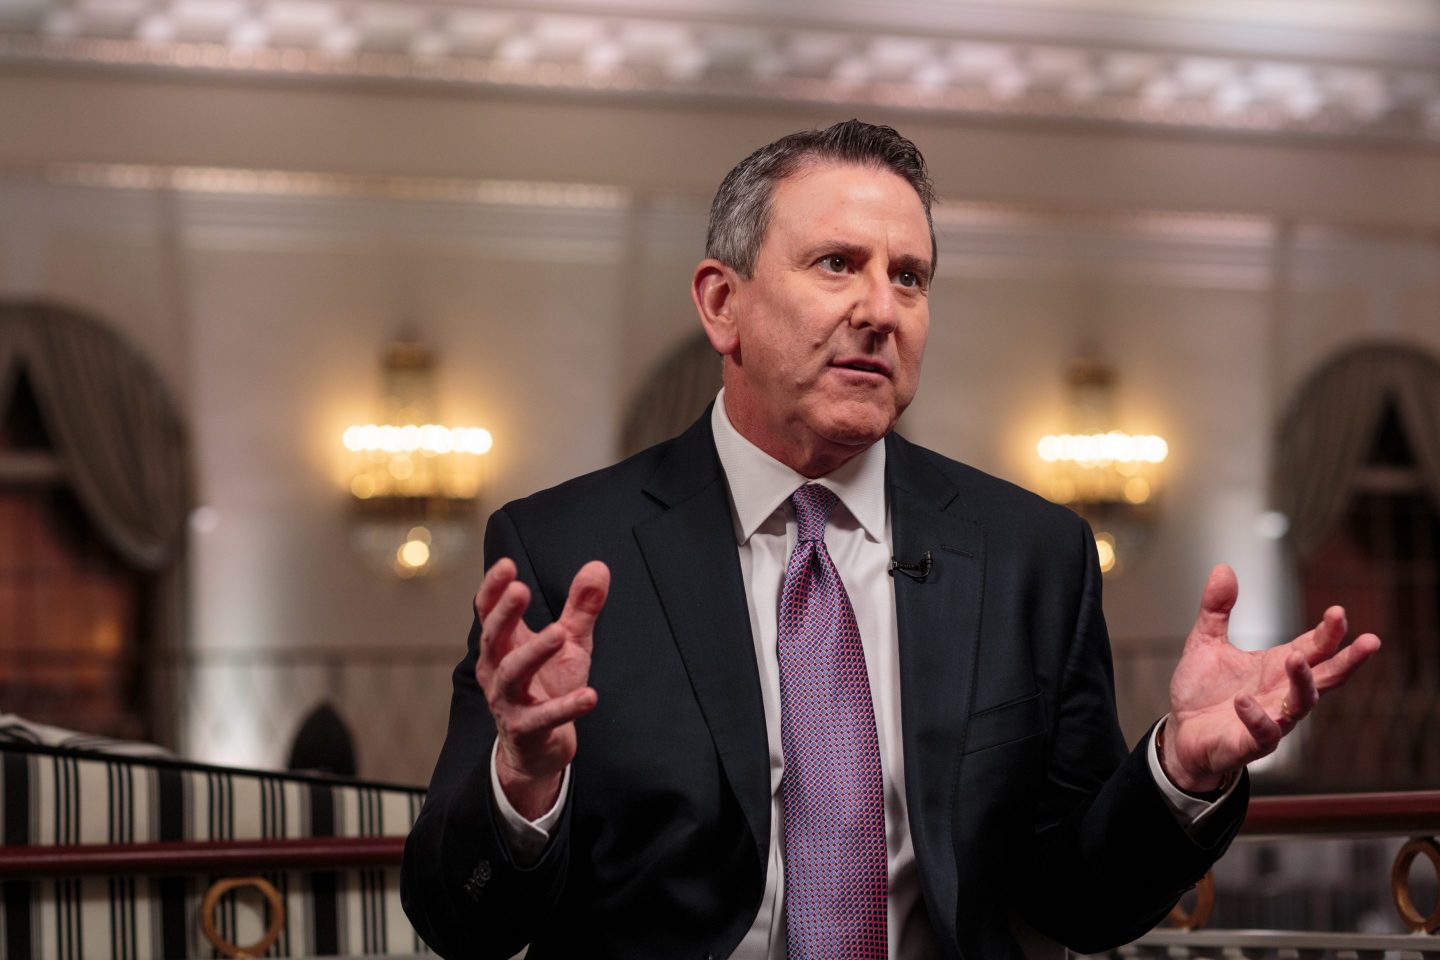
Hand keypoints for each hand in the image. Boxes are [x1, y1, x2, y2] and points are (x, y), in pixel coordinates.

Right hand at [474, 557, 608, 818]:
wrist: (540, 748)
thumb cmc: (549, 686)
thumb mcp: (570, 643)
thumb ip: (581, 607)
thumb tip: (598, 566)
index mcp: (504, 645)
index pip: (489, 612)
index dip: (494, 589)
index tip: (507, 565)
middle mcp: (497, 670)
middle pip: (493, 637)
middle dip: (505, 613)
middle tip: (521, 590)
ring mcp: (507, 701)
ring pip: (511, 673)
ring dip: (534, 652)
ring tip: (559, 634)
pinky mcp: (525, 729)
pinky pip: (542, 717)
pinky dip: (565, 707)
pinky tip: (590, 696)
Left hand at [1162, 564, 1380, 792]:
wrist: (1181, 732)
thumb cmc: (1203, 692)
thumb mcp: (1205, 642)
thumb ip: (1217, 609)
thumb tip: (1223, 568)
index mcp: (1277, 667)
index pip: (1314, 648)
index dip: (1330, 632)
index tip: (1339, 611)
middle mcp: (1282, 693)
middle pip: (1327, 677)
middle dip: (1348, 660)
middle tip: (1369, 640)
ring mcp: (1271, 720)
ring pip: (1301, 705)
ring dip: (1303, 682)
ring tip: (1294, 658)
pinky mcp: (1250, 744)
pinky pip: (1263, 733)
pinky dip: (1256, 717)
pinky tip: (1242, 701)